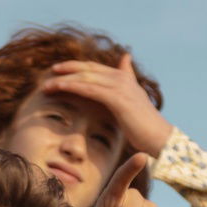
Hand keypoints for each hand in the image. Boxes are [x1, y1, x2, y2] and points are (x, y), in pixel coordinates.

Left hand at [41, 53, 173, 156]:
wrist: (159, 138)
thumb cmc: (144, 128)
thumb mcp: (132, 107)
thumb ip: (124, 92)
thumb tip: (122, 79)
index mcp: (124, 79)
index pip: (95, 68)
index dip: (77, 67)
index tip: (61, 70)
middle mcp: (121, 78)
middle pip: (88, 68)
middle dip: (68, 68)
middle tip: (51, 71)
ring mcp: (120, 86)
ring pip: (86, 76)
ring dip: (65, 78)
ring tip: (47, 83)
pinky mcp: (117, 97)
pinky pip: (89, 88)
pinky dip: (72, 85)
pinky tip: (58, 86)